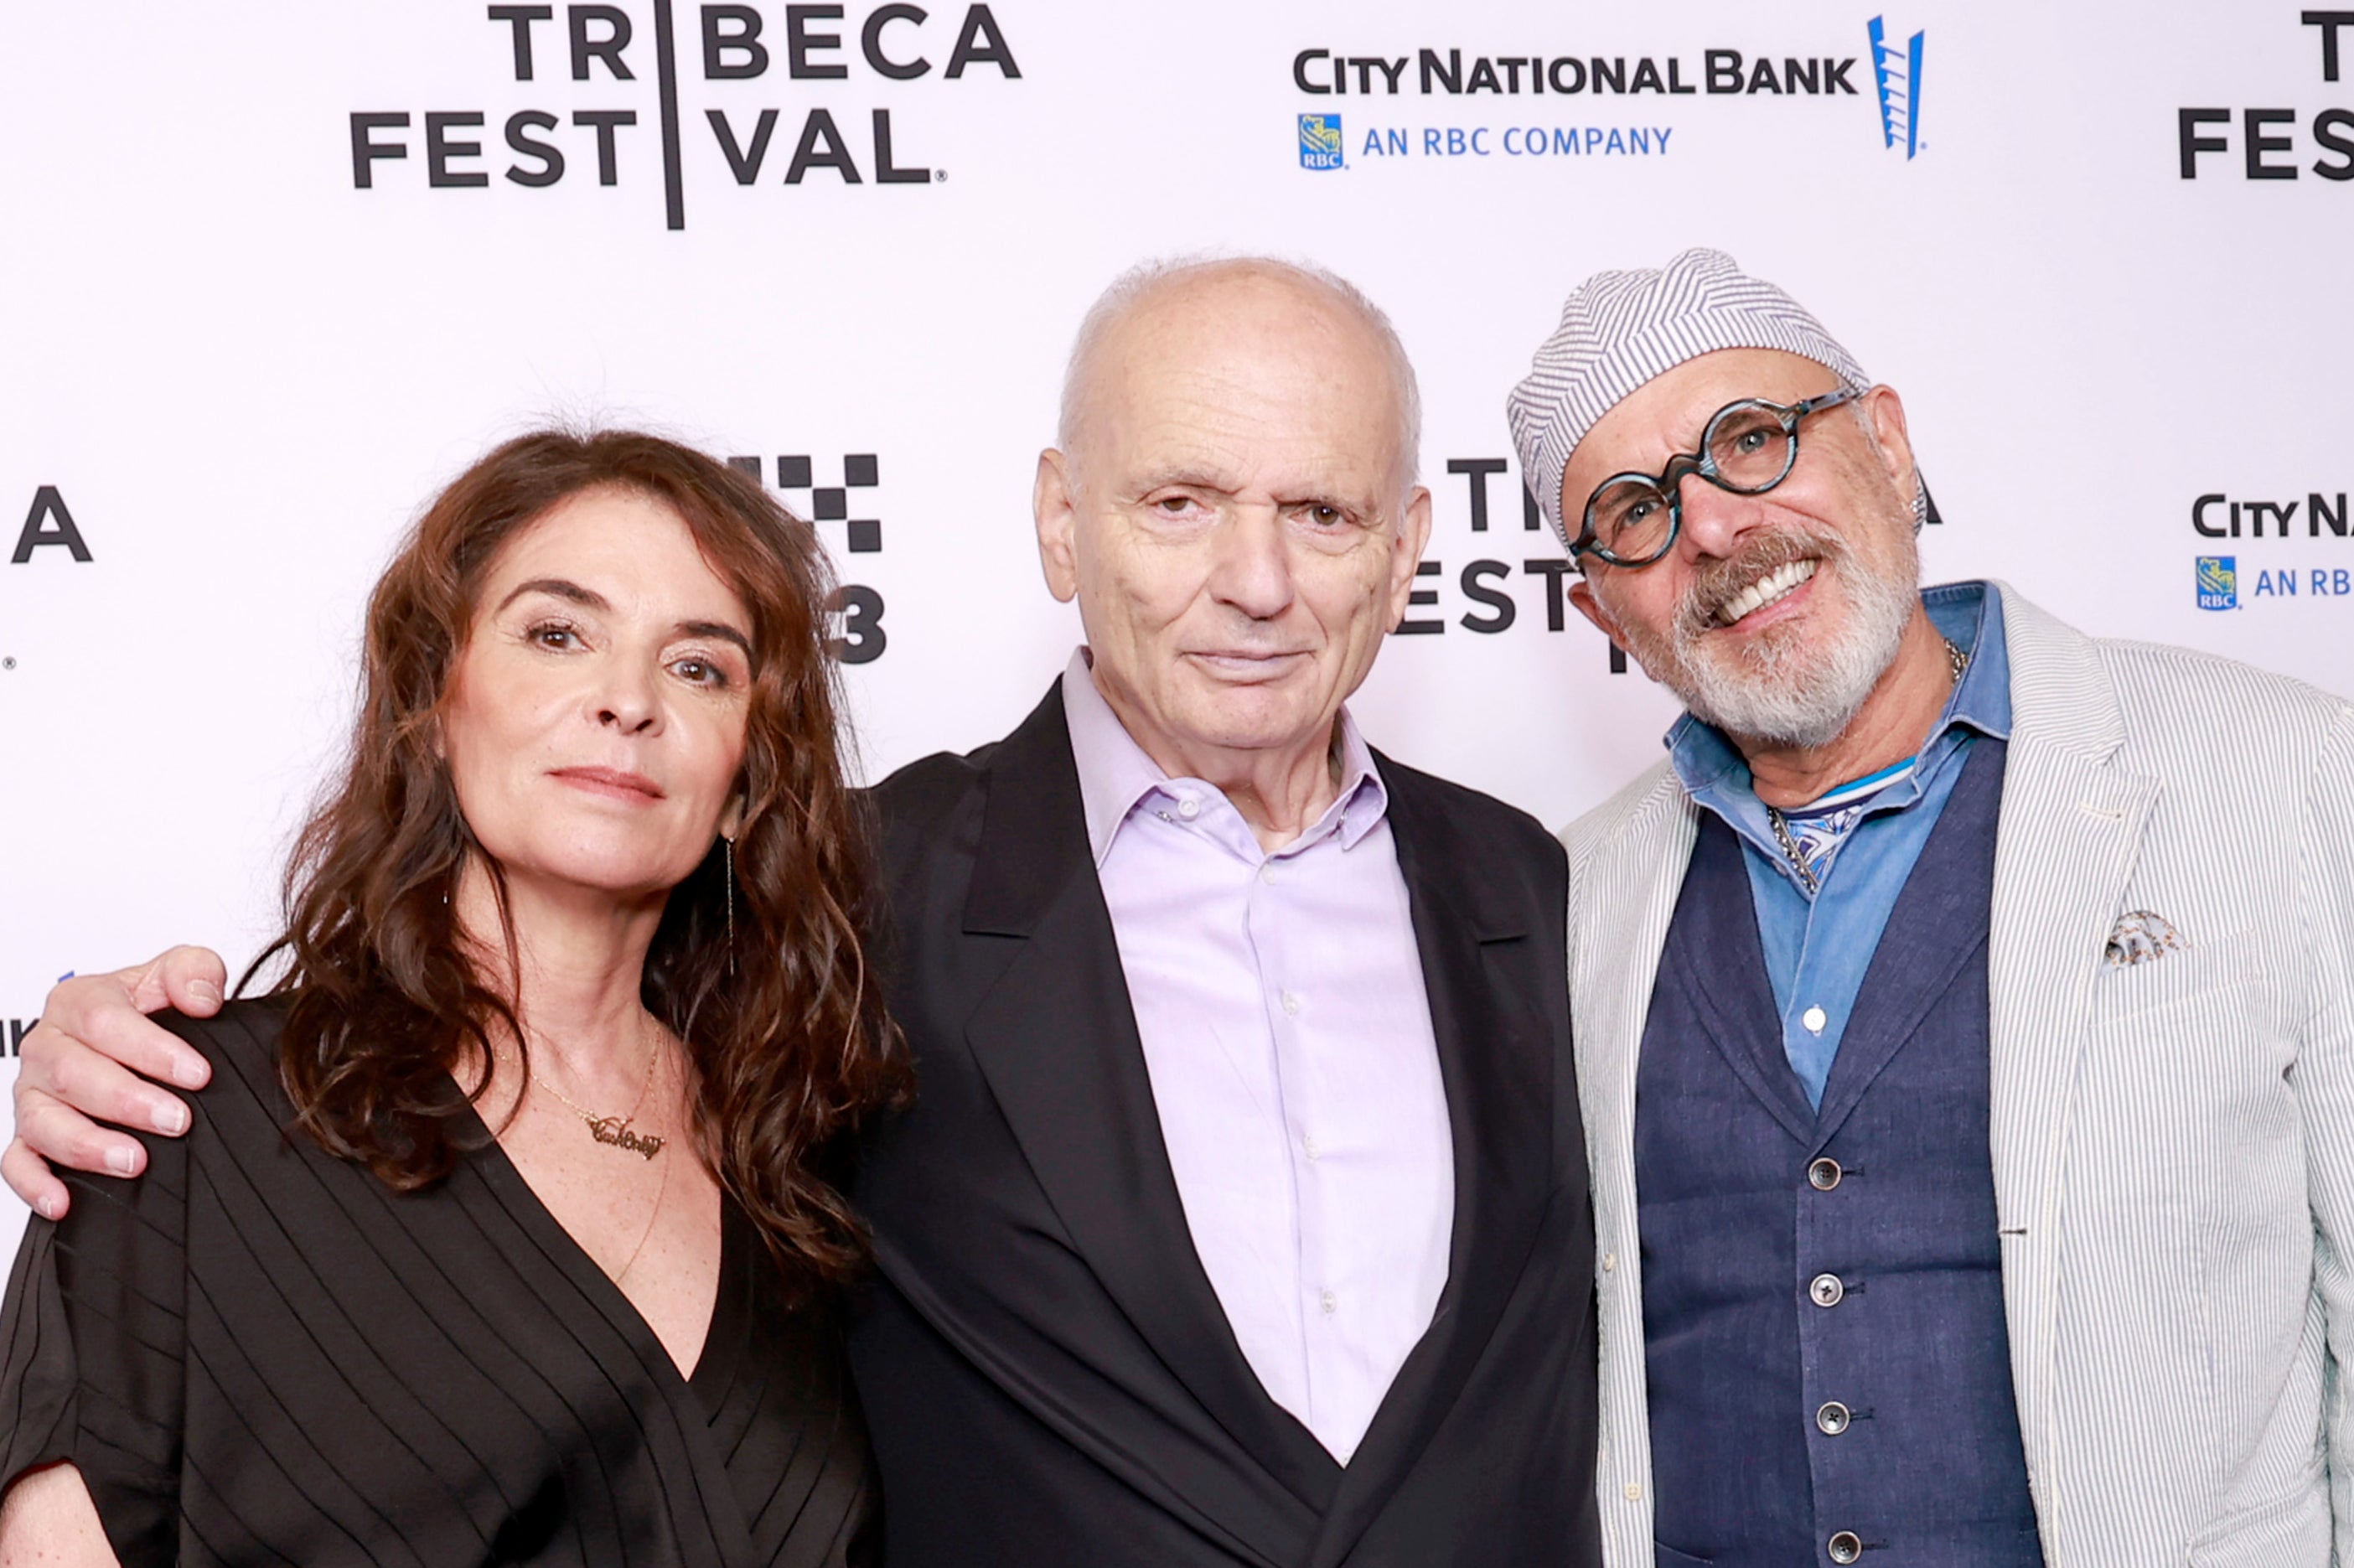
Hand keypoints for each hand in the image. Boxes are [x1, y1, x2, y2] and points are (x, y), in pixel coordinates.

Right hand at [3, 948, 223, 1219]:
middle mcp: (47, 1046)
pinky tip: (63, 1200)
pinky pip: (17, 1161)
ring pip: (43, 1121)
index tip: (197, 1074)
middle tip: (177, 1119)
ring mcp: (34, 1093)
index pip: (105, 1022)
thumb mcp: (180, 974)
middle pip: (73, 1074)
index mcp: (77, 1002)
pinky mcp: (29, 1135)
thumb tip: (201, 999)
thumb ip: (195, 971)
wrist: (140, 1037)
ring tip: (136, 1160)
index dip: (152, 1050)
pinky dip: (35, 1183)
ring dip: (88, 1144)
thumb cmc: (153, 1007)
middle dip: (128, 1101)